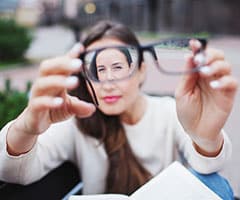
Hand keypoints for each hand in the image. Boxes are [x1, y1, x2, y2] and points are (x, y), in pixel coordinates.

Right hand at [14, 43, 95, 135]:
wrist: (34, 124)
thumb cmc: (53, 110)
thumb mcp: (69, 107)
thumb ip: (80, 106)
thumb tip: (93, 108)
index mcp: (54, 80)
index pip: (60, 65)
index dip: (69, 56)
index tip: (81, 48)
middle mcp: (44, 84)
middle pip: (48, 67)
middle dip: (63, 63)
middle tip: (79, 64)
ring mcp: (36, 96)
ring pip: (43, 83)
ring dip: (59, 81)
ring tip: (75, 82)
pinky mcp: (33, 109)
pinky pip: (38, 102)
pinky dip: (49, 101)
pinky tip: (60, 102)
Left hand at [175, 39, 237, 154]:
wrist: (195, 131)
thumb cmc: (187, 111)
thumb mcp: (182, 93)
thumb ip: (186, 76)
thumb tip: (188, 56)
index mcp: (196, 74)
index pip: (200, 57)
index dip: (198, 48)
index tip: (193, 43)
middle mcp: (209, 76)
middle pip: (216, 57)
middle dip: (209, 54)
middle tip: (201, 60)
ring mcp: (220, 84)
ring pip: (225, 66)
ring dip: (215, 66)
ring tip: (205, 72)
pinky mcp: (228, 94)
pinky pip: (231, 82)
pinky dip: (224, 81)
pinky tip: (214, 86)